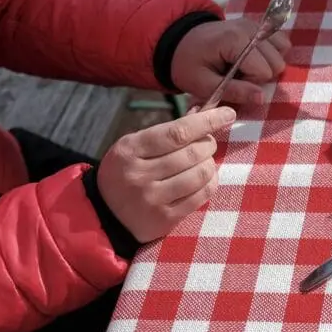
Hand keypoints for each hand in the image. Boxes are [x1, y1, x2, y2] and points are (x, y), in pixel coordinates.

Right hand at [98, 107, 235, 242]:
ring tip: (202, 162)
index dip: (208, 121)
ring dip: (210, 164)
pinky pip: (202, 195)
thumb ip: (168, 130)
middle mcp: (139, 175)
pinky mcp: (165, 219)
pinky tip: (204, 179)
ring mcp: (152, 199)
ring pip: (201, 174)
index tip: (228, 113)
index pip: (178, 132)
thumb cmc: (127, 171)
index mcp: (130, 150)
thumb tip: (205, 111)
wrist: (104, 215)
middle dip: (208, 144)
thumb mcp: (135, 145)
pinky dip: (210, 182)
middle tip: (207, 143)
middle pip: (193, 153)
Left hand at [171, 19, 290, 104]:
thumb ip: (233, 92)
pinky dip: (272, 55)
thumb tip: (262, 98)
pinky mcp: (260, 26)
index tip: (229, 81)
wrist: (180, 41)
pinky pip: (281, 43)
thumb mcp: (203, 85)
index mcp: (235, 40)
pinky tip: (254, 60)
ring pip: (283, 53)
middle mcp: (251, 28)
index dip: (249, 83)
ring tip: (244, 67)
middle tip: (237, 76)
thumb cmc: (189, 65)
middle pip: (277, 63)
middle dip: (260, 76)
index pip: (264, 71)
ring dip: (267, 66)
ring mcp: (257, 24)